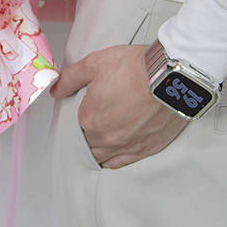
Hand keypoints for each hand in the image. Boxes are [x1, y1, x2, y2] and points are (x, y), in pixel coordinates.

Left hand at [51, 44, 186, 167]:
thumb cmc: (134, 68)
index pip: (74, 125)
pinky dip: (115, 160)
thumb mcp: (94, 63)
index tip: (85, 107)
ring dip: (98, 150)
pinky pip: (123, 163)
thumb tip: (55, 90)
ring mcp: (127, 146)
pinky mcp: (146, 149)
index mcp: (90, 118)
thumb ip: (70, 78)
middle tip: (94, 120)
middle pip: (87, 143)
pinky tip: (113, 155)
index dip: (79, 115)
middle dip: (87, 133)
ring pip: (103, 157)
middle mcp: (106, 138)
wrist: (171, 78)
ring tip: (101, 138)